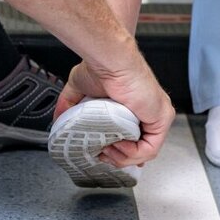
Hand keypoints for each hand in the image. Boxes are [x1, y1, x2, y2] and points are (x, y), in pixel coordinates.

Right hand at [55, 56, 174, 167]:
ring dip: (124, 157)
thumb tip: (57, 119)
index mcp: (135, 107)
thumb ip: (69, 104)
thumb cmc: (101, 67)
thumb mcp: (79, 89)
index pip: (135, 138)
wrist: (111, 62)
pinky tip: (118, 146)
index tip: (105, 155)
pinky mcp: (162, 118)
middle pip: (140, 148)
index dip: (121, 152)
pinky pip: (150, 148)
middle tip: (103, 154)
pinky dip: (133, 153)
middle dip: (120, 158)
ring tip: (107, 150)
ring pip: (145, 151)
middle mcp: (150, 111)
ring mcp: (158, 115)